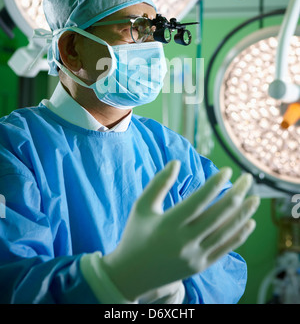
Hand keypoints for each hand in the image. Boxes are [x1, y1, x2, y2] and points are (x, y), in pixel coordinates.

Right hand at [101, 161, 258, 300]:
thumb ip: (158, 183)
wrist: (132, 275)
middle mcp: (184, 242)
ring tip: (255, 198)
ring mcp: (194, 256)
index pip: (198, 201)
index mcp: (168, 224)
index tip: (227, 170)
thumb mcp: (142, 206)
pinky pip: (224, 249)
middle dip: (236, 194)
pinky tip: (249, 222)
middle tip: (247, 179)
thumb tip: (176, 162)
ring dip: (242, 214)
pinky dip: (238, 236)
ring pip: (225, 232)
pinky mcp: (200, 267)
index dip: (214, 185)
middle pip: (217, 215)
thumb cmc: (135, 234)